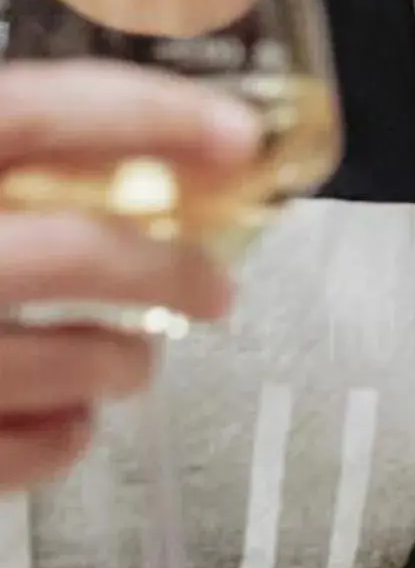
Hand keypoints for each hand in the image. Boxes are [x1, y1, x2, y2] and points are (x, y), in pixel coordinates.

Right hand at [0, 64, 257, 490]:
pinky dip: (59, 441)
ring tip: (133, 357)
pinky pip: (11, 455)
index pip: (32, 112)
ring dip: (118, 361)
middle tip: (215, 287)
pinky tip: (69, 423)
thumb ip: (4, 150)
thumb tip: (121, 139)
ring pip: (56, 361)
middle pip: (68, 251)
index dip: (144, 115)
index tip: (238, 136)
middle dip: (166, 269)